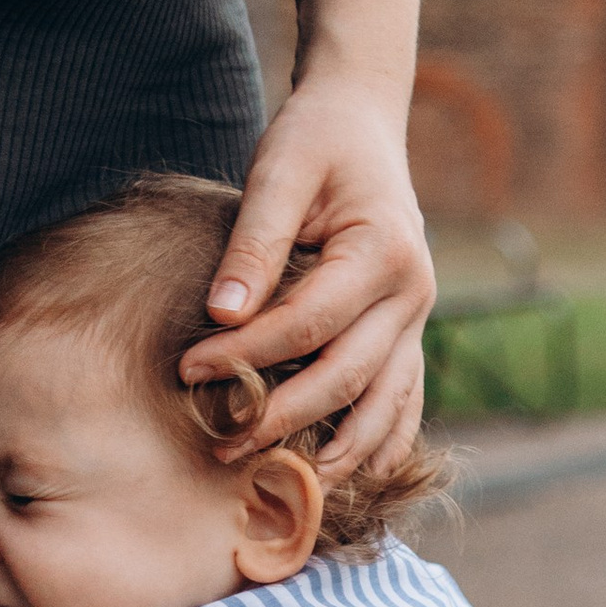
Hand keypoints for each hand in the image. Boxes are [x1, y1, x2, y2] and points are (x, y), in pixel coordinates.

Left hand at [180, 68, 433, 478]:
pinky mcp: (408, 330)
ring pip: (386, 403)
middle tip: (222, 445)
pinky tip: (354, 476)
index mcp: (384, 252)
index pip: (310, 323)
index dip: (249, 353)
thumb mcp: (279, 172)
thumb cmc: (315, 141)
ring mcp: (417, 317)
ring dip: (341, 452)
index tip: (189, 369)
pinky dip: (383, 440)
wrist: (363, 122)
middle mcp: (413, 294)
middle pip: (347, 376)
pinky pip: (404, 398)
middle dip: (284, 416)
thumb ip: (254, 244)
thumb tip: (220, 315)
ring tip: (289, 484)